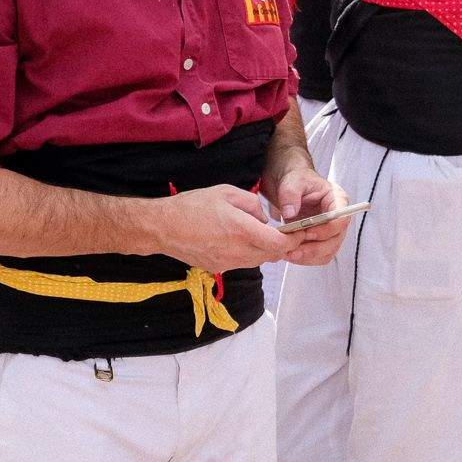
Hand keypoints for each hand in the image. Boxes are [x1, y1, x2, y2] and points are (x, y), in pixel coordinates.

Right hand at [151, 184, 296, 271]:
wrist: (163, 228)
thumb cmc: (193, 206)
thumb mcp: (226, 192)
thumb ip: (252, 205)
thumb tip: (264, 220)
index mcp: (242, 230)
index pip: (279, 244)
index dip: (294, 240)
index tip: (299, 232)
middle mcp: (237, 251)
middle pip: (272, 255)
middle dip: (281, 245)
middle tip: (284, 232)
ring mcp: (227, 263)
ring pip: (258, 261)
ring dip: (265, 250)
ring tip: (260, 234)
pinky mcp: (218, 268)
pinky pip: (242, 263)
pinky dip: (249, 254)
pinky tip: (240, 240)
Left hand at [268, 167, 352, 267]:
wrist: (290, 187)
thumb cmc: (296, 180)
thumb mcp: (292, 181)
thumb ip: (290, 194)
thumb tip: (290, 213)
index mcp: (337, 200)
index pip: (341, 220)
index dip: (325, 230)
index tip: (305, 232)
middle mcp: (338, 218)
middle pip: (336, 240)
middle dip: (314, 248)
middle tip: (292, 250)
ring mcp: (331, 231)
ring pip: (328, 252)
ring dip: (309, 256)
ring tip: (288, 254)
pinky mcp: (322, 240)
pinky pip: (319, 256)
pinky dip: (305, 258)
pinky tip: (290, 254)